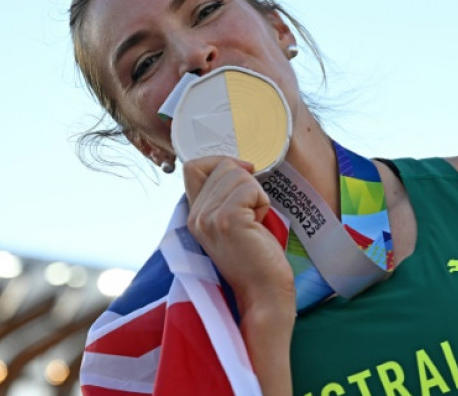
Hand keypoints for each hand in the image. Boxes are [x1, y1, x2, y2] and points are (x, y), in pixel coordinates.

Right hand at [183, 156, 294, 315]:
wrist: (263, 294)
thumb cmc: (256, 259)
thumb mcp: (231, 222)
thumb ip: (222, 197)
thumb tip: (239, 165)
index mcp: (193, 215)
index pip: (193, 166)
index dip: (220, 163)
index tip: (243, 178)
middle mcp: (196, 216)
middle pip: (223, 166)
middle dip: (246, 183)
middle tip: (250, 216)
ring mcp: (209, 217)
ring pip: (238, 174)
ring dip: (256, 194)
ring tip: (254, 223)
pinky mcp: (228, 219)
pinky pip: (251, 187)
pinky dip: (262, 202)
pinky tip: (258, 225)